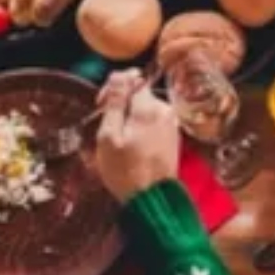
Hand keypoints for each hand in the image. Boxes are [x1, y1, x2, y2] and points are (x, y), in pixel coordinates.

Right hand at [93, 69, 181, 201]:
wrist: (153, 199)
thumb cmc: (126, 170)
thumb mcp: (109, 136)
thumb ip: (115, 103)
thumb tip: (120, 75)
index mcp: (149, 107)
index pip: (131, 78)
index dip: (113, 87)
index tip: (101, 104)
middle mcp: (165, 110)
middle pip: (139, 94)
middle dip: (121, 104)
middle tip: (106, 125)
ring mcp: (171, 124)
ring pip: (145, 109)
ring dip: (130, 118)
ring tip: (118, 140)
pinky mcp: (173, 137)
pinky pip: (153, 122)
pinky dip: (141, 128)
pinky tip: (132, 146)